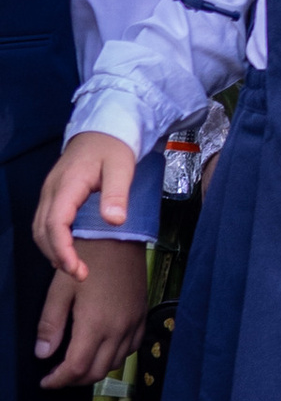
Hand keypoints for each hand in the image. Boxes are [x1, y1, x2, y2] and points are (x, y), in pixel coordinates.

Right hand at [35, 130, 134, 272]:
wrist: (105, 125)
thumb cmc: (114, 146)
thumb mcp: (122, 167)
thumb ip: (117, 193)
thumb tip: (114, 221)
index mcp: (67, 184)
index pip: (55, 222)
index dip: (62, 249)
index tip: (76, 269)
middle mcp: (52, 189)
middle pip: (42, 229)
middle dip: (57, 255)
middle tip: (80, 274)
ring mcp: (50, 191)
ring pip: (39, 227)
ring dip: (51, 249)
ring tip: (72, 267)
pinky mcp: (53, 193)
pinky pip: (44, 221)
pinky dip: (50, 239)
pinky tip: (65, 249)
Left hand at [35, 235, 147, 387]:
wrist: (119, 235)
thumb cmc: (87, 259)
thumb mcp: (60, 290)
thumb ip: (50, 325)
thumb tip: (43, 354)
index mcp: (94, 324)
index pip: (76, 368)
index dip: (59, 380)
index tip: (46, 381)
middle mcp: (118, 329)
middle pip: (96, 371)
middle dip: (75, 379)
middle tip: (58, 375)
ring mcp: (133, 323)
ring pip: (115, 363)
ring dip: (94, 369)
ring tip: (78, 362)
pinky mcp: (142, 315)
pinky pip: (131, 348)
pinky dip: (115, 356)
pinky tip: (103, 348)